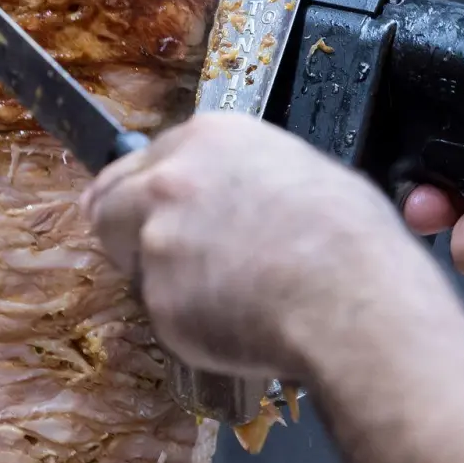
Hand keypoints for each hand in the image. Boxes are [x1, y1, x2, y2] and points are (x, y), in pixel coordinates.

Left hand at [82, 113, 437, 379]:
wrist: (353, 300)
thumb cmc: (350, 238)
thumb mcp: (303, 171)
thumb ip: (242, 174)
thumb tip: (238, 193)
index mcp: (208, 139)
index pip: (143, 161)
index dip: (145, 190)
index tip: (144, 207)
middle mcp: (169, 182)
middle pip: (109, 202)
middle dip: (123, 227)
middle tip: (148, 253)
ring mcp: (157, 240)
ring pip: (135, 263)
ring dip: (162, 278)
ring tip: (223, 294)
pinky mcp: (159, 299)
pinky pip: (165, 313)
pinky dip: (189, 323)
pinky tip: (235, 322)